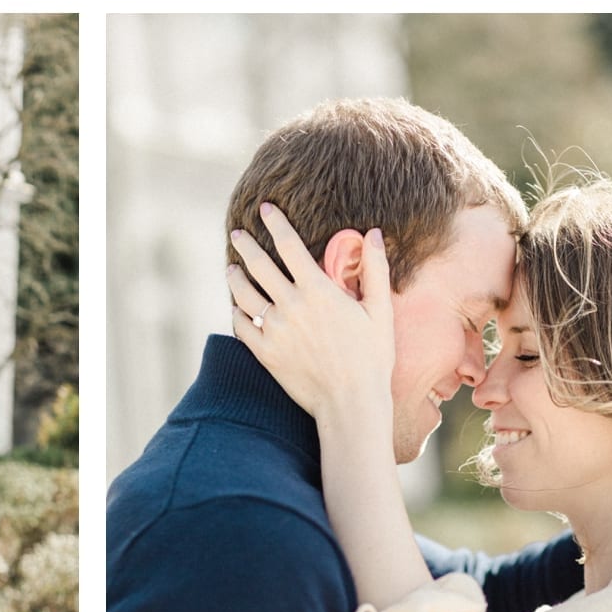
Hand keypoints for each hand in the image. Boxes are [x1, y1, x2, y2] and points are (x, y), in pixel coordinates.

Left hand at [228, 202, 394, 422]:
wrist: (350, 403)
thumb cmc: (371, 358)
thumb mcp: (380, 311)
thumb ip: (375, 269)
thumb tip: (371, 233)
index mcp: (318, 290)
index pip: (289, 245)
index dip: (276, 223)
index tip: (266, 208)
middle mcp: (290, 306)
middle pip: (259, 265)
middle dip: (246, 245)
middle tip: (237, 233)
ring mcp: (274, 330)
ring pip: (244, 295)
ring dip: (235, 277)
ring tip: (231, 268)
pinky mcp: (264, 353)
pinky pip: (242, 327)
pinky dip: (237, 314)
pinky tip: (237, 308)